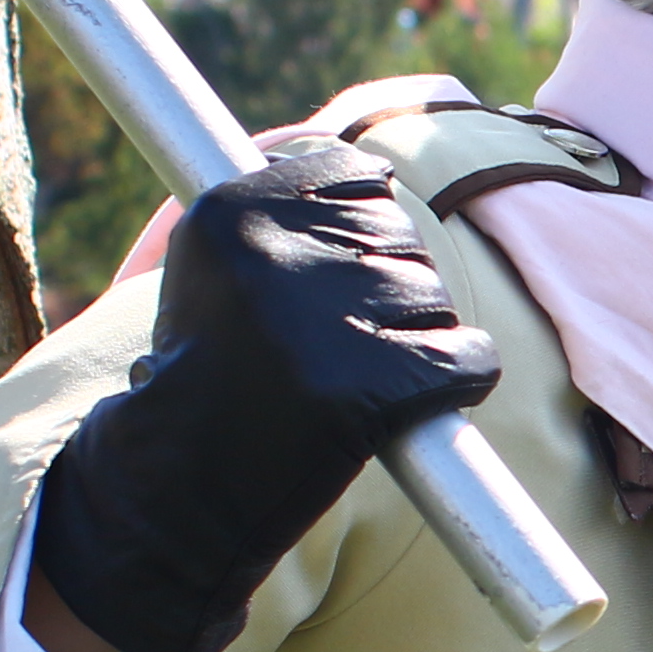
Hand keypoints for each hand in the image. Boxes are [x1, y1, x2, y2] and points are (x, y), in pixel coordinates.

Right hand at [29, 139, 500, 651]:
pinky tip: (411, 408)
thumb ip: (273, 210)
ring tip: (348, 383)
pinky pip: (469, 358)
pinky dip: (459, 382)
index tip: (335, 271)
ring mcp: (337, 315)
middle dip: (384, 287)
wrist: (182, 486)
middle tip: (331, 345)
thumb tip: (365, 165)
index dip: (361, 223)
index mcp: (232, 208)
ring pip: (433, 296)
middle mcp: (283, 251)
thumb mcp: (204, 267)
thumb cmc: (198, 376)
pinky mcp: (385, 380)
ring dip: (412, 338)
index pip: (354, 171)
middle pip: (399, 235)